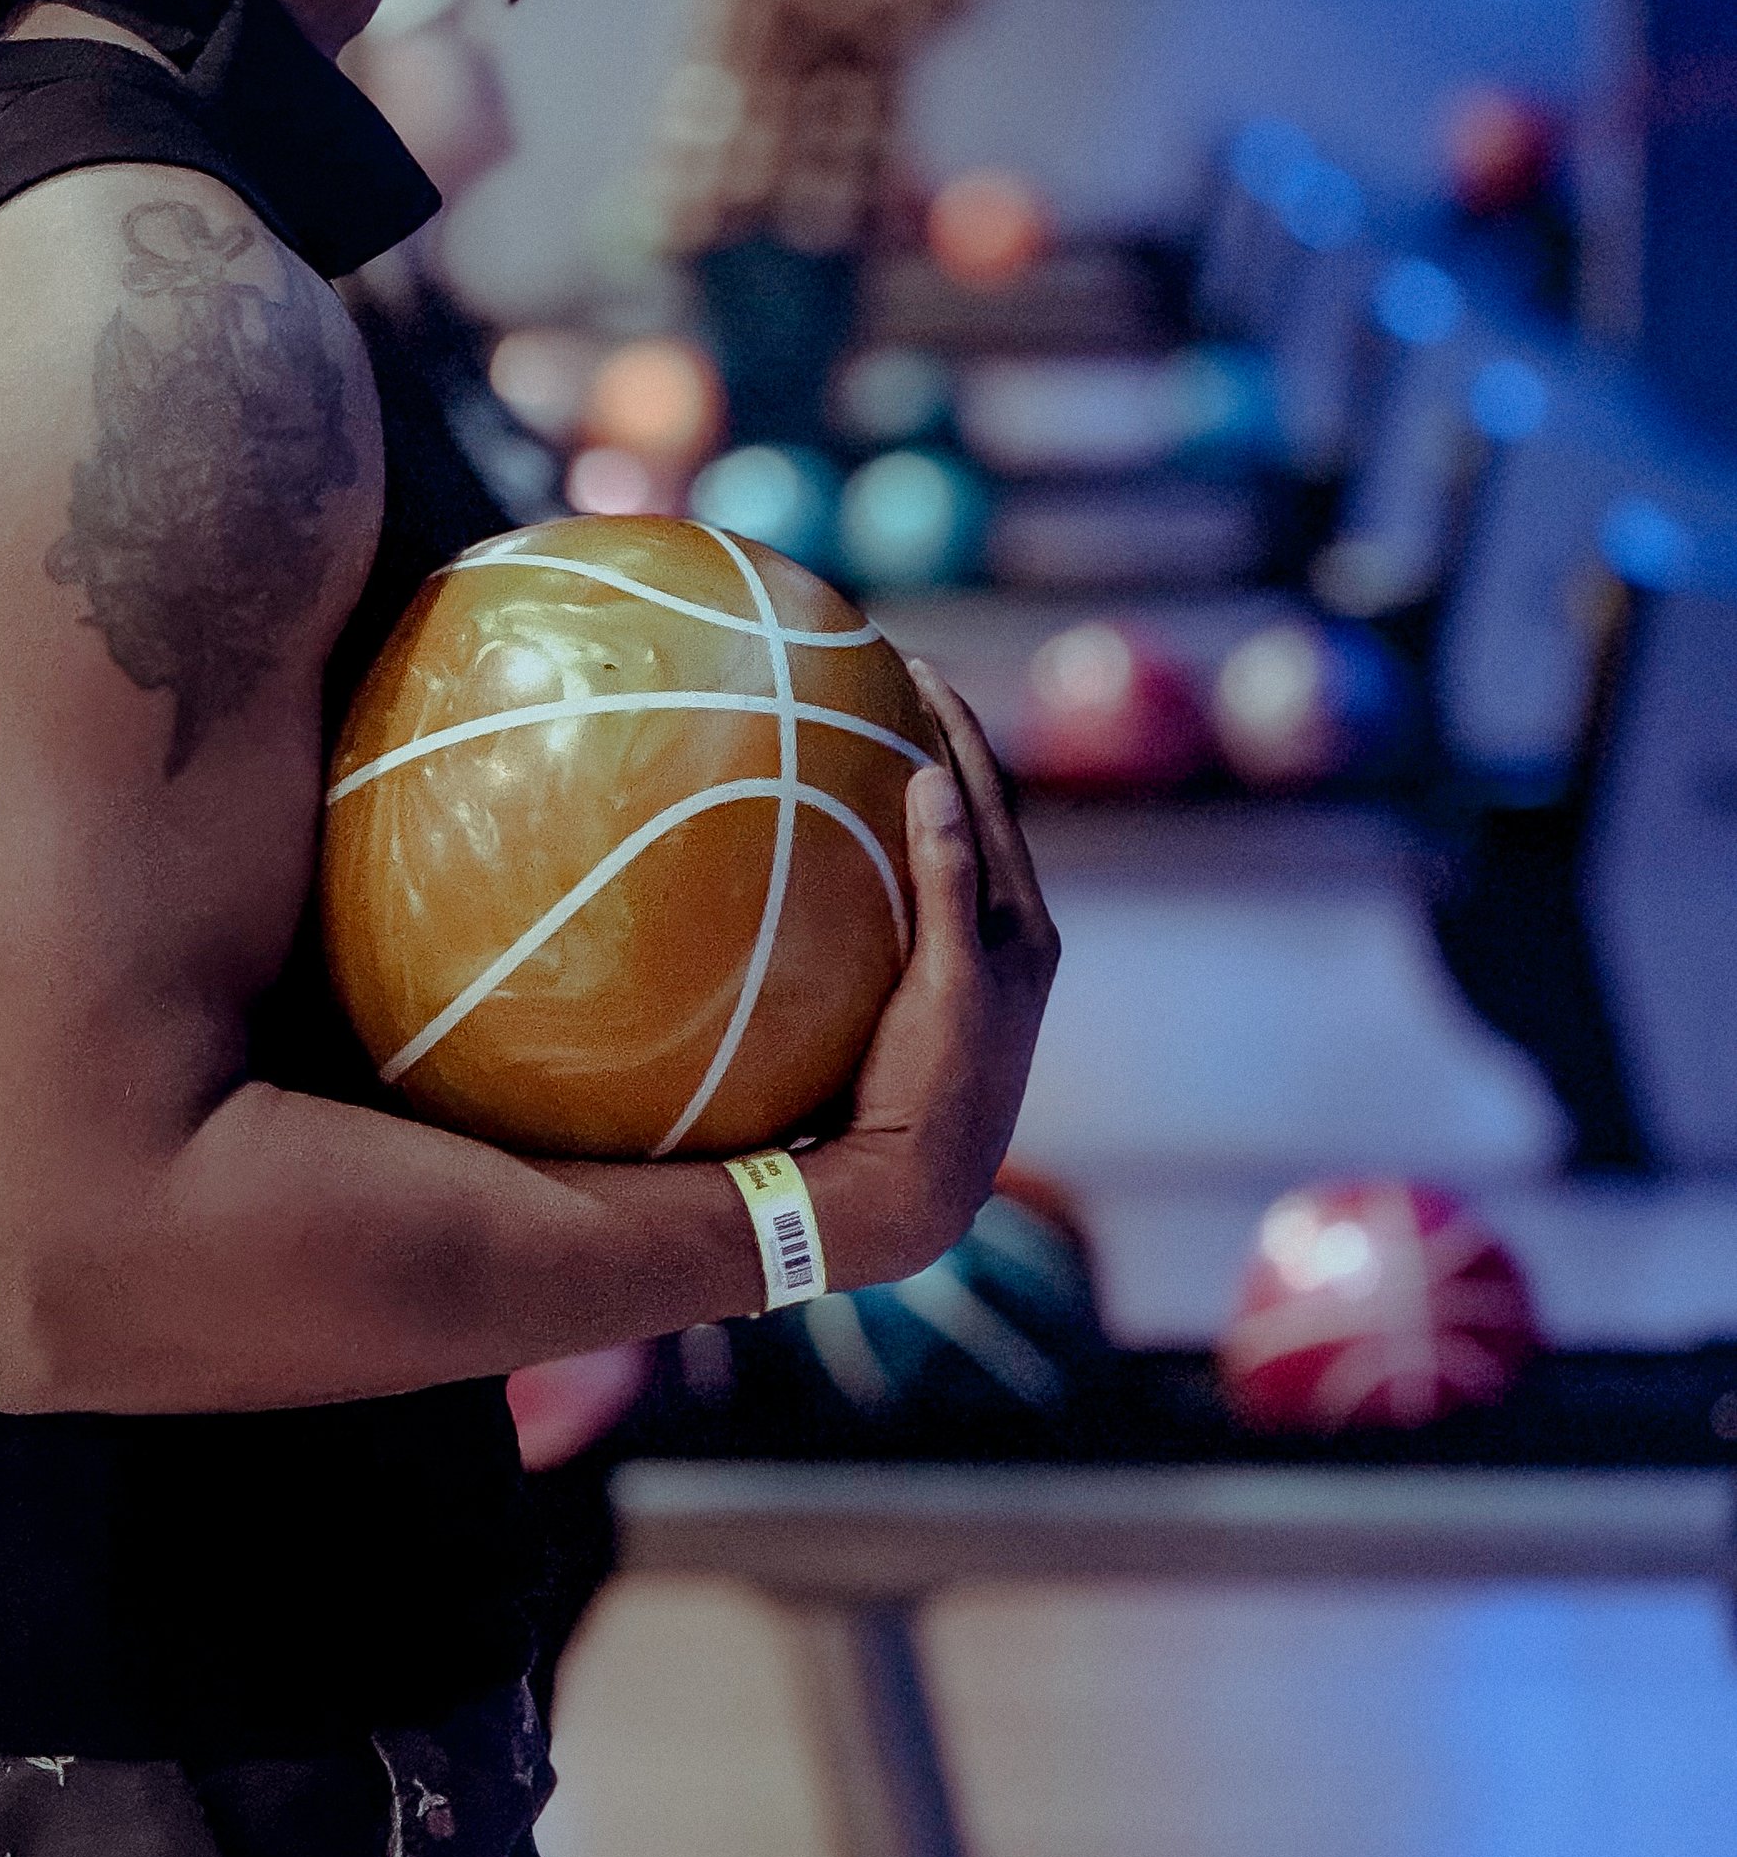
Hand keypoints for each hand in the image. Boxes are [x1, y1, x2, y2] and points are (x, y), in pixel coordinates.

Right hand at [812, 661, 1057, 1294]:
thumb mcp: (951, 985)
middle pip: (972, 816)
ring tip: (866, 742)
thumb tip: (935, 781)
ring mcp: (965, 968)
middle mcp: (1003, 940)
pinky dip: (888, 854)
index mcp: (1022, 929)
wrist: (916, 1190)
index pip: (991, 800)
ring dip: (915, 797)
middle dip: (939, 746)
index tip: (917, 666)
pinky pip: (910, 899)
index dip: (958, 729)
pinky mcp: (928, 994)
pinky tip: (834, 845)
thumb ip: (948, 884)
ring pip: (942, 856)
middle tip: (892, 684)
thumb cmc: (937, 1090)